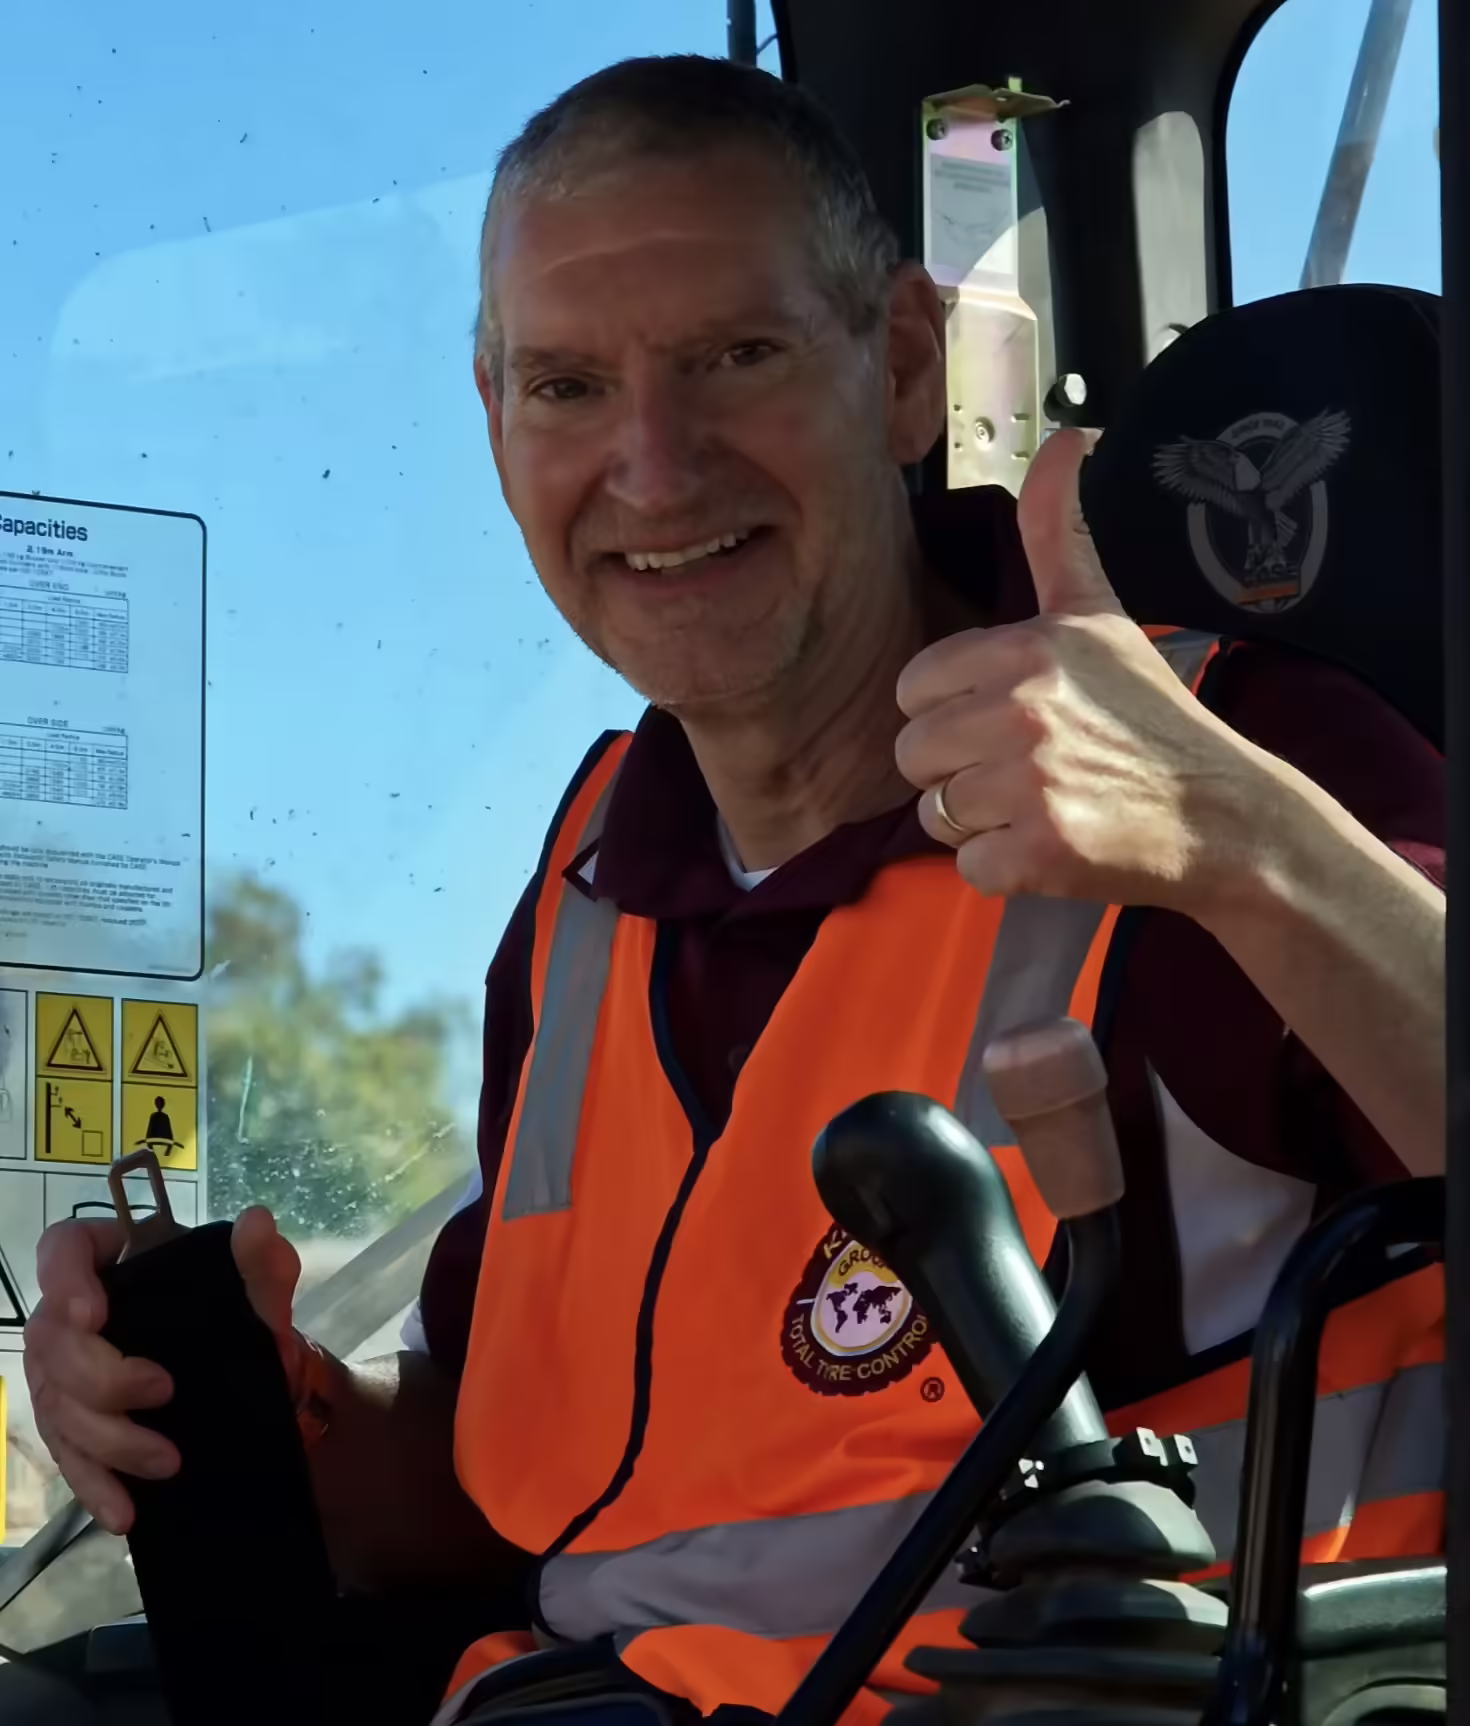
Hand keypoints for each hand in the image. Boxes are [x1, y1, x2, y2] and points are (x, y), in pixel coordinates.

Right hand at [23, 1207, 302, 1534]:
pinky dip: (94, 1485)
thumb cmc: (245, 1317)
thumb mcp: (262, 1291)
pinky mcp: (74, 1426)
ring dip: (108, 1440)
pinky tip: (124, 1511)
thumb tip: (258, 1222)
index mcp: (114, 1260)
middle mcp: (75, 1313)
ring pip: (56, 1405)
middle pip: (52, 1341)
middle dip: (102, 1377)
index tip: (94, 1315)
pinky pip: (67, 1456)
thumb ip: (262, 1259)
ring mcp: (65, 1373)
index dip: (65, 1278)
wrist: (253, 1380)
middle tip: (164, 1393)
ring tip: (167, 1462)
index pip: (64, 1247)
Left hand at [895, 428, 1262, 911]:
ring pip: (934, 814)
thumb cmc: (1153, 718)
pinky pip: (968, 867)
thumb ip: (1060, 533)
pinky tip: (1054, 846)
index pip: (913, 689)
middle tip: (1028, 770)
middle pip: (913, 754)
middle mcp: (1020, 710)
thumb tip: (1067, 437)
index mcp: (1026, 650)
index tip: (1008, 720)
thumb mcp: (1102, 614)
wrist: (1226, 817)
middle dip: (958, 770)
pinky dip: (1004, 869)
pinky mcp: (1038, 851)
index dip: (952, 711)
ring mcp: (1027, 784)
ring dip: (979, 822)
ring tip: (1044, 805)